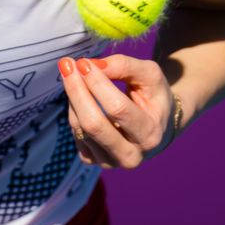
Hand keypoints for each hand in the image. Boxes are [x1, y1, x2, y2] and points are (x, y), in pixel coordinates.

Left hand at [57, 54, 178, 168]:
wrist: (157, 126)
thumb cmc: (153, 96)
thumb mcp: (150, 75)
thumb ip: (124, 66)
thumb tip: (91, 65)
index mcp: (150, 135)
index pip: (118, 108)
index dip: (98, 84)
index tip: (83, 62)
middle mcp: (131, 156)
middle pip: (94, 124)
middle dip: (77, 91)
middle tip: (67, 64)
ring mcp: (110, 162)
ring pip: (80, 128)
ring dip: (73, 97)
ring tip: (72, 74)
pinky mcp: (93, 161)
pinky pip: (75, 133)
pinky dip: (73, 110)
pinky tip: (79, 95)